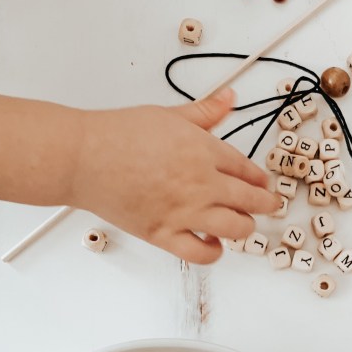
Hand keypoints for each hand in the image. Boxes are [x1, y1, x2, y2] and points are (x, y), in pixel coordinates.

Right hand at [73, 88, 278, 262]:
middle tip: (269, 206)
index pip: (247, 170)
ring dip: (245, 228)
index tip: (264, 183)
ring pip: (235, 229)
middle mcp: (201, 184)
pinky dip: (213, 253)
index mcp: (204, 151)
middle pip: (250, 200)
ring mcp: (184, 212)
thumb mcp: (168, 115)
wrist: (82, 157)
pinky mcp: (163, 234)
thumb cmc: (118, 134)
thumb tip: (229, 97)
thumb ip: (204, 111)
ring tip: (242, 224)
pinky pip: (201, 253)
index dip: (260, 179)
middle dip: (266, 204)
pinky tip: (213, 245)